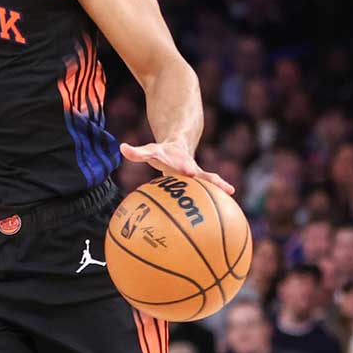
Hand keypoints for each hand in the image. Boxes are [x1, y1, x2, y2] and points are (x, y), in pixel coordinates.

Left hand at [118, 139, 234, 194]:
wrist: (180, 147)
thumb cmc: (162, 153)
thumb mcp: (151, 151)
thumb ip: (138, 153)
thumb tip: (121, 148)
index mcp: (179, 160)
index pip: (182, 163)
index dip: (186, 167)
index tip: (191, 172)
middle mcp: (191, 166)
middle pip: (201, 172)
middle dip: (206, 178)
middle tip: (217, 183)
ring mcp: (198, 174)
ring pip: (210, 180)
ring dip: (219, 185)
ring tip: (231, 191)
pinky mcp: (200, 181)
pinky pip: (210, 189)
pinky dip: (217, 195)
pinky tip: (228, 206)